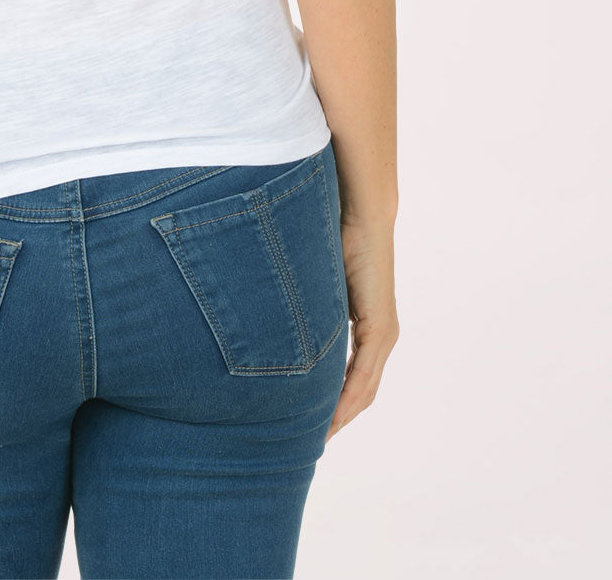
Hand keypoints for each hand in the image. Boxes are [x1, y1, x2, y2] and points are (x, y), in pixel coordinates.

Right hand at [325, 216, 398, 442]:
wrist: (361, 210)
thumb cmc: (332, 234)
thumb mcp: (313, 283)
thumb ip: (303, 307)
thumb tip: (270, 319)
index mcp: (365, 327)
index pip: (350, 378)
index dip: (332, 404)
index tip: (306, 423)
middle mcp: (380, 336)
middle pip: (359, 393)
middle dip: (336, 419)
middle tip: (309, 443)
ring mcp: (383, 333)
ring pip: (362, 389)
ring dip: (341, 415)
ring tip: (316, 438)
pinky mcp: (380, 327)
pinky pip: (362, 373)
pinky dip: (347, 397)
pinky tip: (331, 415)